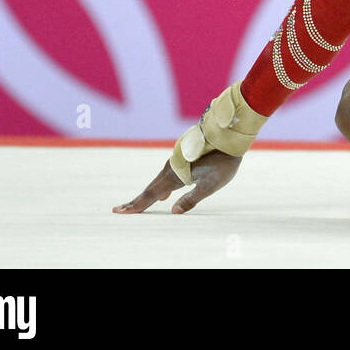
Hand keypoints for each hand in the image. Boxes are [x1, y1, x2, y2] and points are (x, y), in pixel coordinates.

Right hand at [112, 148, 241, 214]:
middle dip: (137, 200)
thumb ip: (192, 198)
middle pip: (151, 188)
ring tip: (139, 204)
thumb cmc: (223, 162)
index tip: (119, 211)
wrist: (230, 137)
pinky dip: (160, 186)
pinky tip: (165, 193)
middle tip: (120, 210)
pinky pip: (167, 176)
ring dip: (148, 193)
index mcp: (176, 175)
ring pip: (159, 181)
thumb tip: (173, 212)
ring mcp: (177, 162)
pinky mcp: (184, 159)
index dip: (137, 205)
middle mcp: (172, 167)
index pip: (152, 194)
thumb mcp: (211, 184)